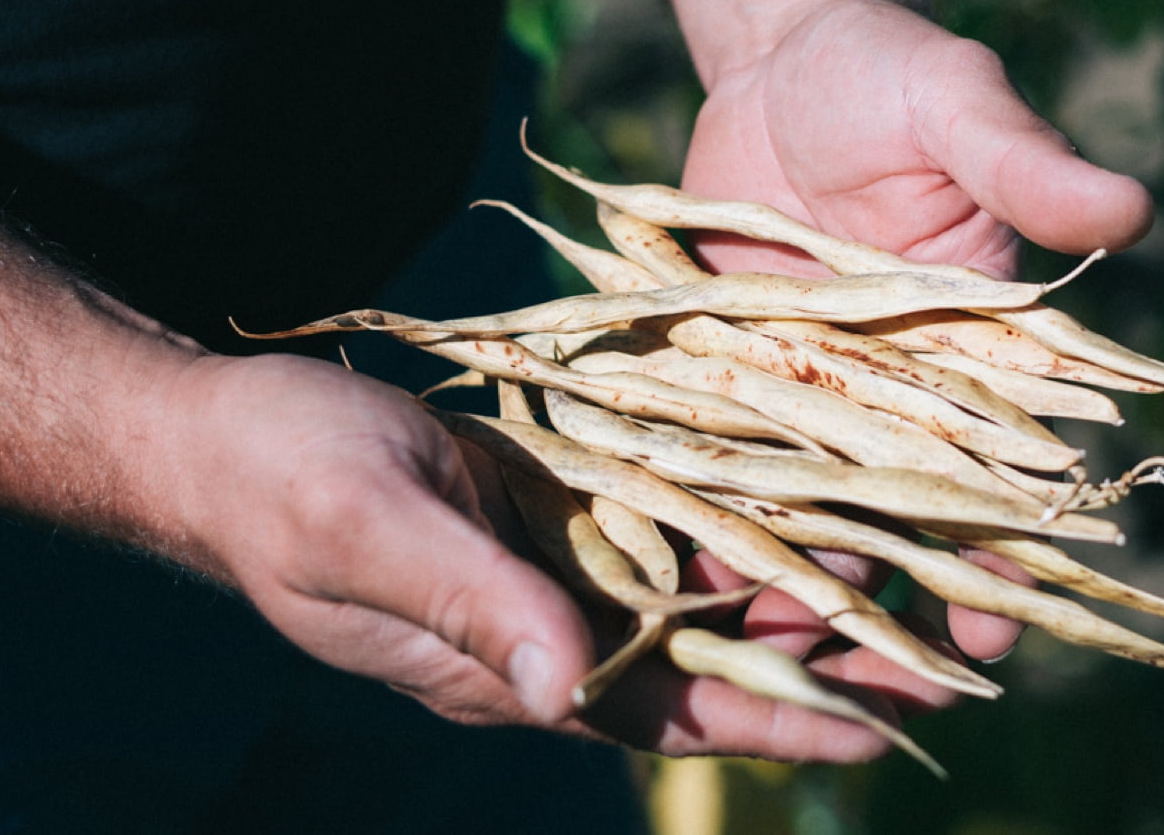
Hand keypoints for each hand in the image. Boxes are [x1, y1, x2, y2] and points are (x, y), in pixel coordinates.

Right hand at [150, 352, 949, 761]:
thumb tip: (569, 688)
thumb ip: (472, 607)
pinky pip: (667, 516)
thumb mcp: (367, 537)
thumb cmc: (277, 484)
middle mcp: (552, 627)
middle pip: (712, 659)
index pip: (671, 711)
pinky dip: (736, 511)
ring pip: (703, 588)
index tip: (883, 731)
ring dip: (793, 582)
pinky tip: (805, 488)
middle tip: (942, 653)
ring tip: (905, 568)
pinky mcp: (554, 505)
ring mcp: (556, 565)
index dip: (776, 723)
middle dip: (819, 660)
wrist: (221, 431)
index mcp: (514, 665)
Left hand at [678, 0, 1153, 661]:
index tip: (994, 626)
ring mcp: (802, 392)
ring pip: (802, 511)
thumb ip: (1026, 163)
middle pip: (898, 518)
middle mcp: (892, 392)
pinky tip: (674, 575)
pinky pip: (712, 459)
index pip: (1000, 470)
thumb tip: (1131, 210)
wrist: (783, 64)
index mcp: (973, 353)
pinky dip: (700, 514)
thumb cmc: (893, 76)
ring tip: (773, 662)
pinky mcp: (721, 375)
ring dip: (794, 585)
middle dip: (896, 603)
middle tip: (882, 693)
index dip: (1002, 550)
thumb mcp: (959, 107)